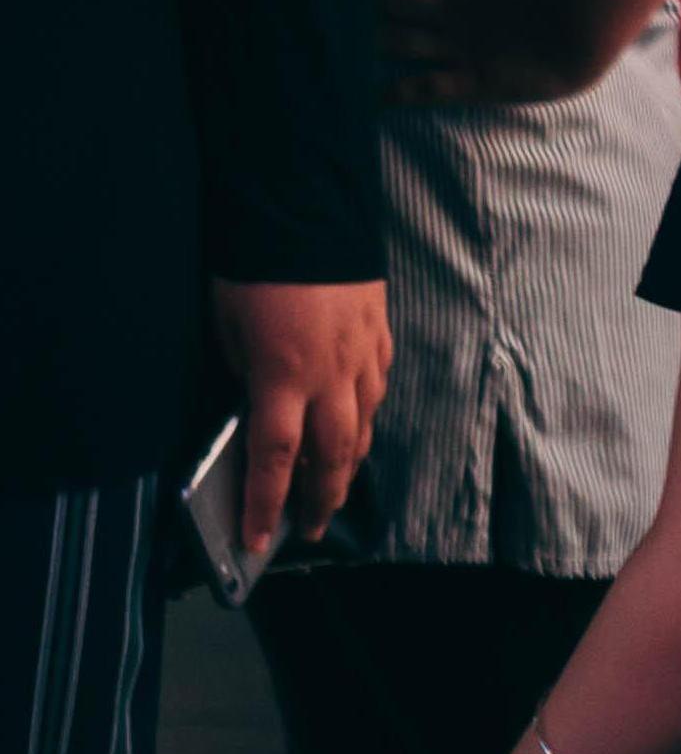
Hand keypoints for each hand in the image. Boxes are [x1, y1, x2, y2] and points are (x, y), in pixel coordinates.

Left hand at [210, 278, 389, 558]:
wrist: (307, 213)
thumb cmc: (254, 269)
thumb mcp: (227, 329)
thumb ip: (244, 376)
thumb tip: (255, 406)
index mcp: (282, 378)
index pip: (275, 459)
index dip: (265, 505)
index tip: (256, 541)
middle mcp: (330, 379)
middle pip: (332, 458)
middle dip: (320, 501)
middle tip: (310, 530)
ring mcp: (363, 360)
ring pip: (362, 430)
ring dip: (347, 468)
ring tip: (335, 492)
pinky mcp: (380, 339)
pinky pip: (377, 392)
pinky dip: (366, 420)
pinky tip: (358, 430)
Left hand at [375, 0, 581, 106]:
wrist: (593, 36)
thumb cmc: (581, 1)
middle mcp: (460, 17)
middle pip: (399, 0)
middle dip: (384, 2)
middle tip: (373, 5)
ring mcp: (463, 49)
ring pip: (400, 41)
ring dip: (384, 41)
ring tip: (370, 43)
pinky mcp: (473, 81)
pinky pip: (425, 87)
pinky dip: (398, 93)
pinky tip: (378, 97)